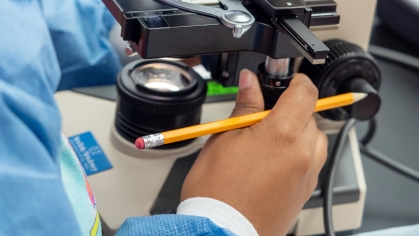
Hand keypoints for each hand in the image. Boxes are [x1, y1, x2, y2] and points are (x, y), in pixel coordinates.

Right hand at [181, 69, 327, 234]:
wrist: (221, 232)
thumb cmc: (217, 191)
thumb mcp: (224, 138)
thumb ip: (245, 107)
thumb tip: (250, 83)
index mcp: (283, 135)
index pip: (306, 93)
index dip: (298, 81)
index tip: (289, 81)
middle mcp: (302, 154)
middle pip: (311, 116)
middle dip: (292, 109)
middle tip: (265, 116)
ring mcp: (307, 175)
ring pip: (314, 140)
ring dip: (298, 132)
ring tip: (270, 140)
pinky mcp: (304, 192)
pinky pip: (311, 162)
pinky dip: (298, 153)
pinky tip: (273, 161)